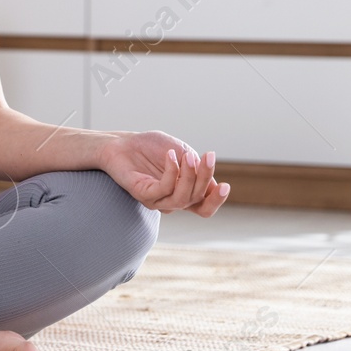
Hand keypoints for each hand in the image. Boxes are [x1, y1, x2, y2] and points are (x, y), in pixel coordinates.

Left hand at [98, 131, 228, 216]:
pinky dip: (171, 172)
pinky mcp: (143, 194)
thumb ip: (197, 167)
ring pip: (182, 198)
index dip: (217, 200)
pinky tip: (171, 156)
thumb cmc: (152, 147)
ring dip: (189, 176)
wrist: (123, 142)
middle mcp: (171, 201)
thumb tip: (213, 182)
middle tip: (209, 156)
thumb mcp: (183, 152)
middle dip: (205, 177)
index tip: (226, 186)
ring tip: (187, 156)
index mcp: (184, 193)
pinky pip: (163, 189)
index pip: (204, 207)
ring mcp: (157, 200)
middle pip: (196, 199)